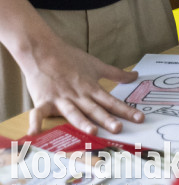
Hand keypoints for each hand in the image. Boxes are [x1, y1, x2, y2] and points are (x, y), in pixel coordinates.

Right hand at [21, 38, 141, 135]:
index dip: (126, 110)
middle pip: (95, 109)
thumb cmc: (70, 58)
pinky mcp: (43, 100)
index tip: (140, 118)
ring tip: (92, 132)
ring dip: (82, 122)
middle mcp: (78, 95)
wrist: (44, 50)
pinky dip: (35, 122)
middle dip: (107, 119)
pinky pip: (38, 113)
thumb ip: (116, 74)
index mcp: (91, 88)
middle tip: (119, 128)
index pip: (112, 101)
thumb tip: (135, 76)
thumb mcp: (96, 65)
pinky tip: (33, 134)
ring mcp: (61, 99)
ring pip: (73, 112)